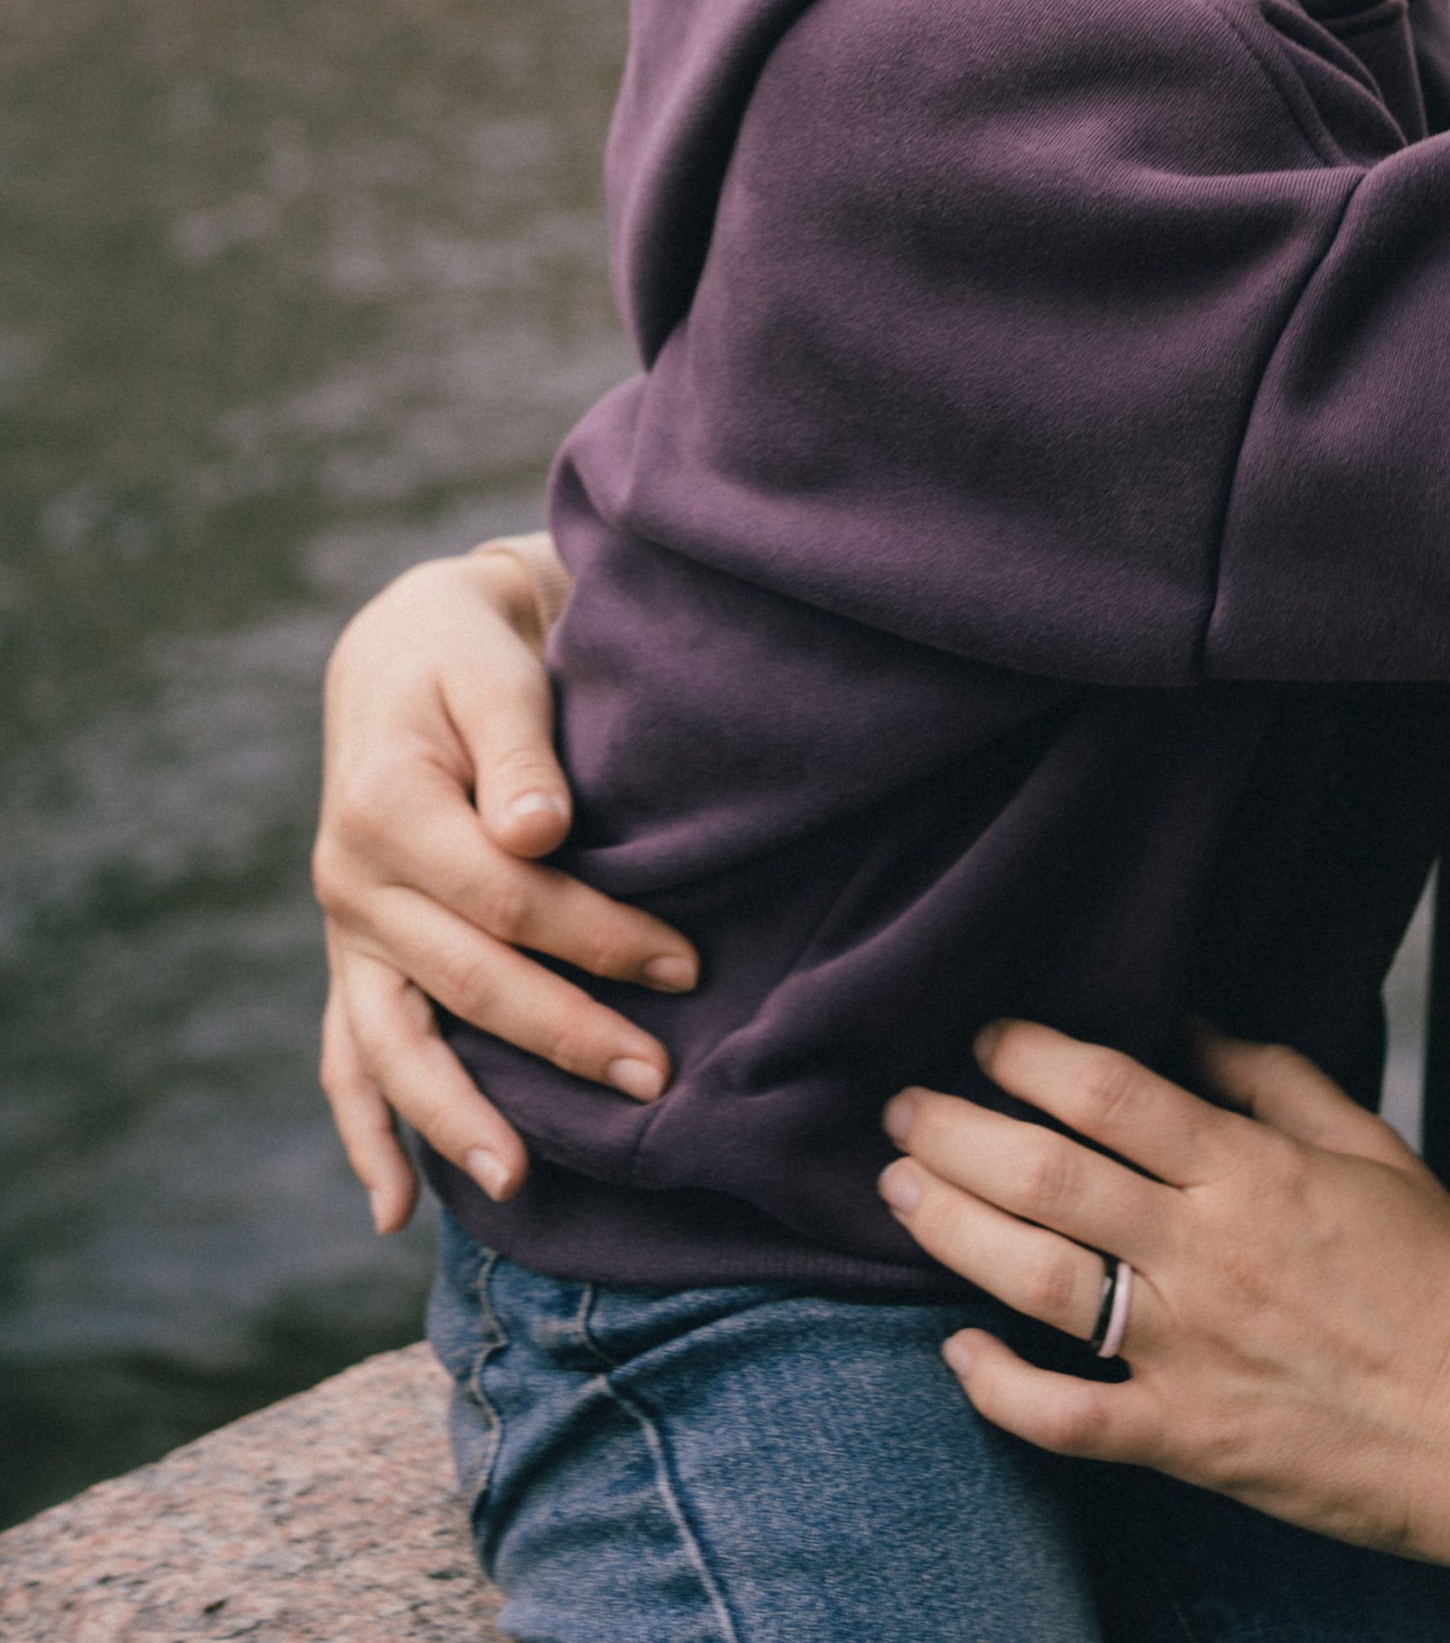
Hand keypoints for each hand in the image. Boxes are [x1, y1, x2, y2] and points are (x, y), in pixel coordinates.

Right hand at [312, 538, 697, 1231]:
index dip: (598, 935)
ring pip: (391, 1043)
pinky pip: (348, 1056)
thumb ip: (517, 752)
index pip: (506, 898)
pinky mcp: (356, 958)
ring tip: (518, 1183)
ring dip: (455, 1116)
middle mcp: (350, 881)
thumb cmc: (470, 661)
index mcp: (386, 808)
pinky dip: (366, 1132)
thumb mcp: (494, 674)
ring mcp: (346, 931)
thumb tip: (541, 832)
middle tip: (652, 1080)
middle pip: (464, 979)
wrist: (403, 656)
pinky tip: (395, 1211)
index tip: (687, 964)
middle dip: (562, 1034)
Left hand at [878, 1020, 1449, 1592]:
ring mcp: (1190, 1352)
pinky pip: (1067, 1417)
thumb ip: (1275, 1078)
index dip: (1030, 1054)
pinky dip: (998, 1385)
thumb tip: (1189, 1023)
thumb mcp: (1374, 1150)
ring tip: (899, 1189)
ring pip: (1037, 1281)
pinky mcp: (1187, 1440)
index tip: (982, 1034)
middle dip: (956, 1130)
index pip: (1111, 1091)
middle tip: (899, 1106)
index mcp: (1255, 1172)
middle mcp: (1208, 1254)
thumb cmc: (1445, 1283)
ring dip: (951, 1230)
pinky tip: (953, 1348)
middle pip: (1048, 1176)